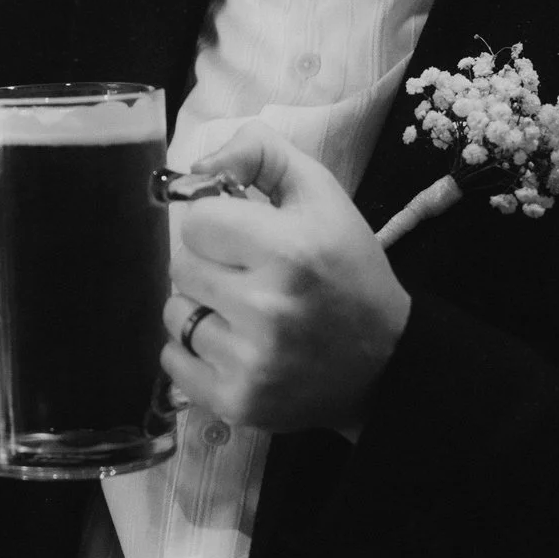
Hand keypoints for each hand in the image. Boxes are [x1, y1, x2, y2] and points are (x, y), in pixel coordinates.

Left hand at [162, 121, 411, 437]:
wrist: (385, 361)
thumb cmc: (348, 268)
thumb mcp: (320, 194)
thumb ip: (260, 155)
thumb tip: (196, 166)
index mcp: (289, 251)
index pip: (197, 220)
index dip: (219, 223)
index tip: (246, 237)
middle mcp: (267, 308)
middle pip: (182, 266)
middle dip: (211, 264)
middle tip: (249, 276)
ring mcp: (250, 363)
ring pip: (174, 313)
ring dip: (200, 308)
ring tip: (243, 314)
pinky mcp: (237, 403)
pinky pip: (173, 360)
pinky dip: (193, 351)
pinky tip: (233, 345)